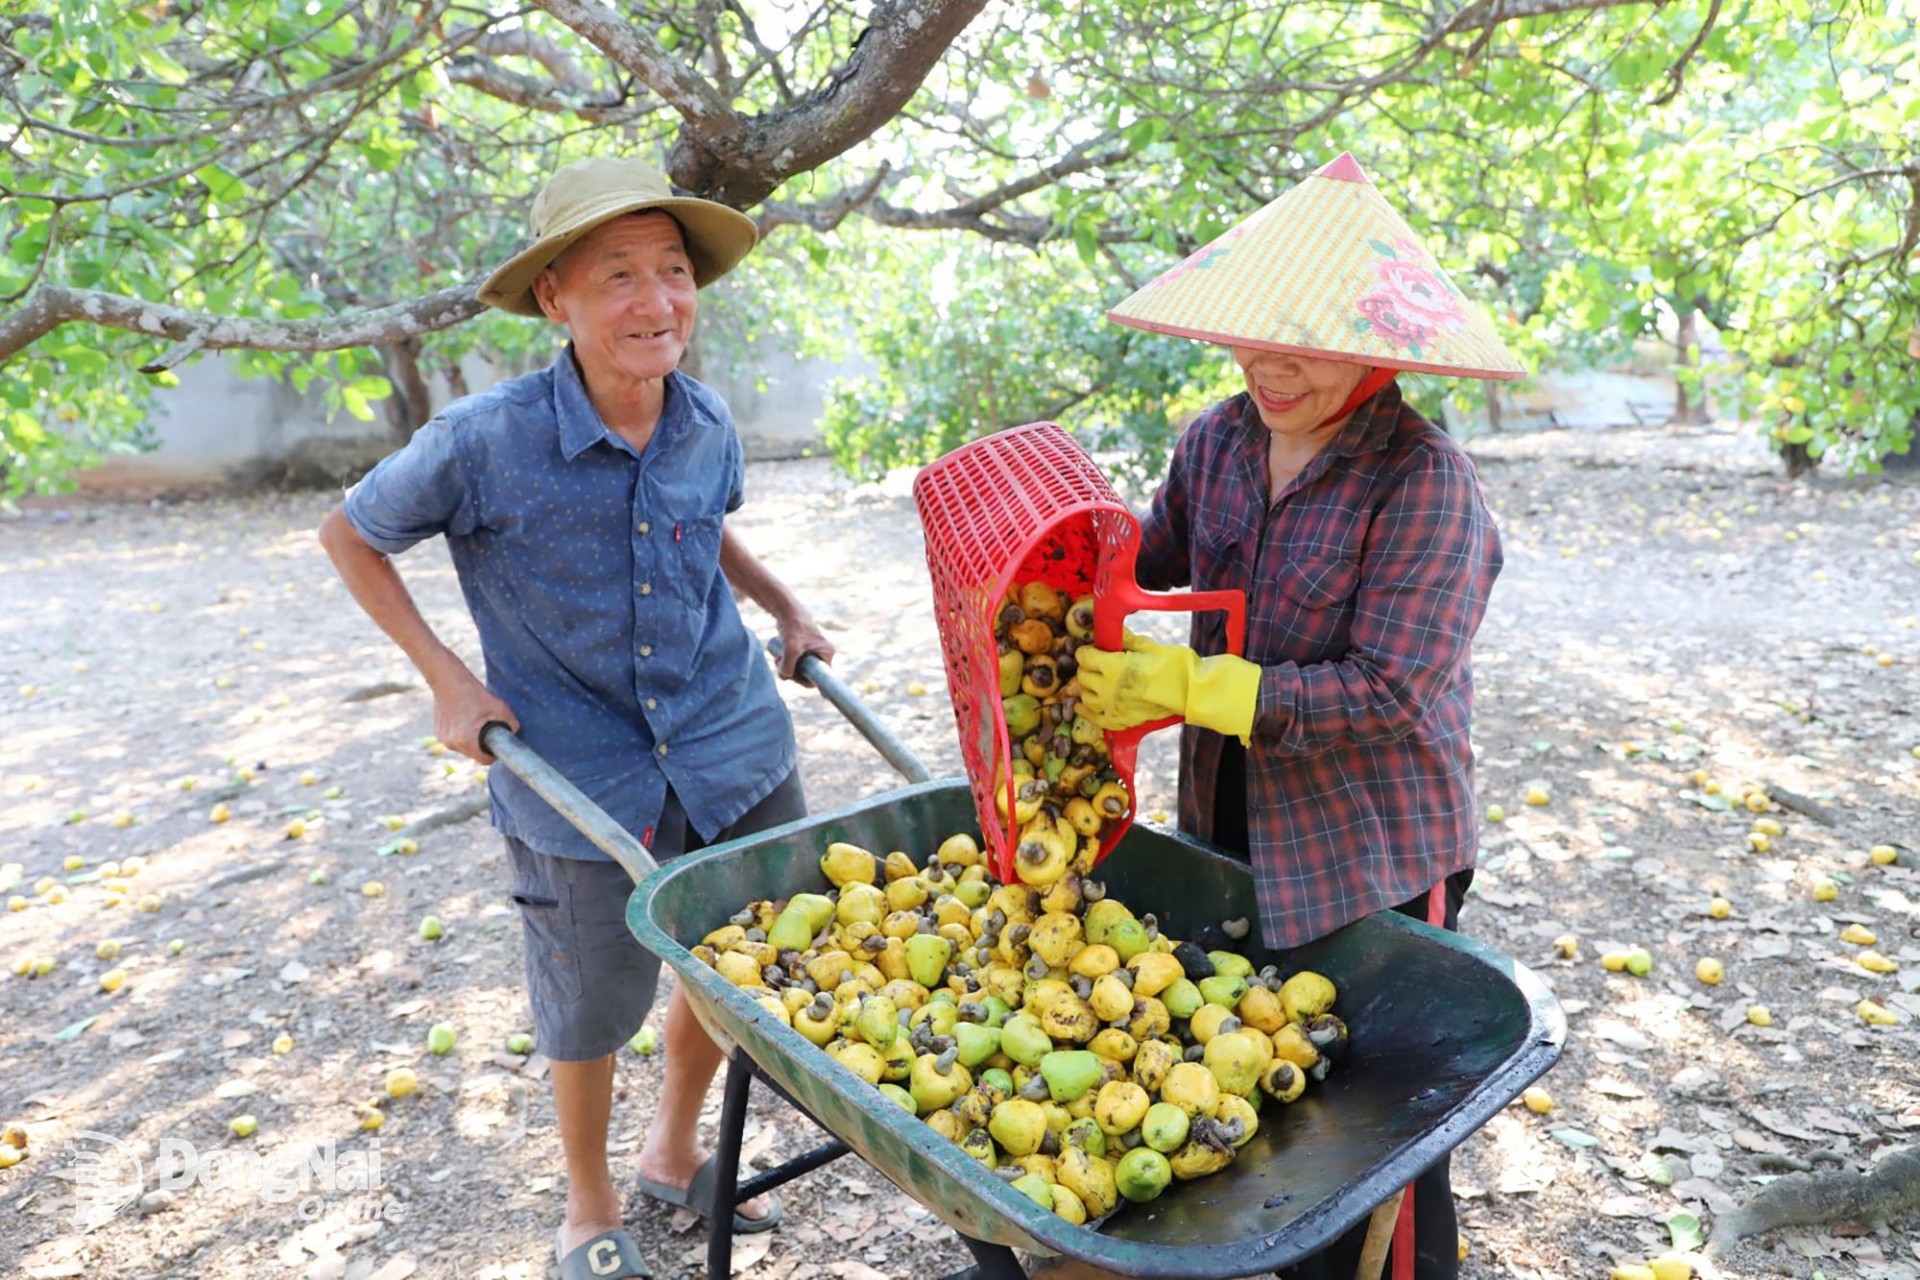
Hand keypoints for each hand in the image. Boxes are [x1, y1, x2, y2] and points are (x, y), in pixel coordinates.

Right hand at [430, 669, 517, 763]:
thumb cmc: (474, 694)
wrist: (448, 681)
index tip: (498, 746)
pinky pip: (455, 739)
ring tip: (475, 720)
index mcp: (466, 741)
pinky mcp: (438, 733)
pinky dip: (462, 733)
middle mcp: (452, 743)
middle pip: (474, 753)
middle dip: (483, 744)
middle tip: (488, 728)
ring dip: (472, 739)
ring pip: (464, 746)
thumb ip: (512, 724)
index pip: (485, 760)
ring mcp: (443, 739)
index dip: (494, 754)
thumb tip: (514, 734)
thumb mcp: (500, 708)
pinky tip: (465, 718)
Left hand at [773, 608, 834, 683]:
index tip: (790, 676)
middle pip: (809, 673)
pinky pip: (798, 661)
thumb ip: (788, 666)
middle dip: (793, 672)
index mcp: (827, 652)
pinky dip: (788, 661)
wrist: (786, 610)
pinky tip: (779, 657)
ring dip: (788, 667)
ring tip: (777, 659)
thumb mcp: (791, 649)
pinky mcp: (805, 647)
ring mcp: (815, 650)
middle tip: (780, 665)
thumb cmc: (793, 627)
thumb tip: (785, 677)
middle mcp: (824, 652)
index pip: (819, 677)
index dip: (804, 681)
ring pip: (801, 667)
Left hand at [1077, 632, 1260, 743]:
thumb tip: (1114, 632)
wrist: (1190, 691)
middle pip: (1083, 677)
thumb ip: (1125, 640)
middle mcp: (1106, 687)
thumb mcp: (1147, 645)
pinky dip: (1087, 713)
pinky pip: (1096, 719)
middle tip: (1096, 664)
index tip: (1093, 650)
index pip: (1085, 657)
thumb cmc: (1173, 664)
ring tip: (1093, 682)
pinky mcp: (1122, 720)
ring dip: (1087, 688)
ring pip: (1086, 698)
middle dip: (1087, 668)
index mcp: (1111, 665)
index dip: (1087, 651)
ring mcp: (1112, 707)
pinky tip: (1081, 707)